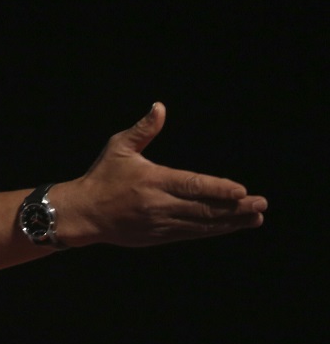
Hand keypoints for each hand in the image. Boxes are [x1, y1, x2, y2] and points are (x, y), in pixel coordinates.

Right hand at [59, 102, 267, 247]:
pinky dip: (212, 229)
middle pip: (203, 208)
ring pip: (201, 224)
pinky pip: (191, 233)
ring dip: (230, 221)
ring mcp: (160, 224)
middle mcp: (159, 205)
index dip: (218, 188)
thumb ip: (143, 130)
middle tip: (260, 204)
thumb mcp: (118, 148)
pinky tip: (229, 225)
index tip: (241, 190)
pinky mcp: (159, 236)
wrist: (83, 214)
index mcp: (152, 181)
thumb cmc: (101, 177)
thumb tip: (160, 107)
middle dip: (235, 207)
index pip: (192, 185)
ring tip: (255, 218)